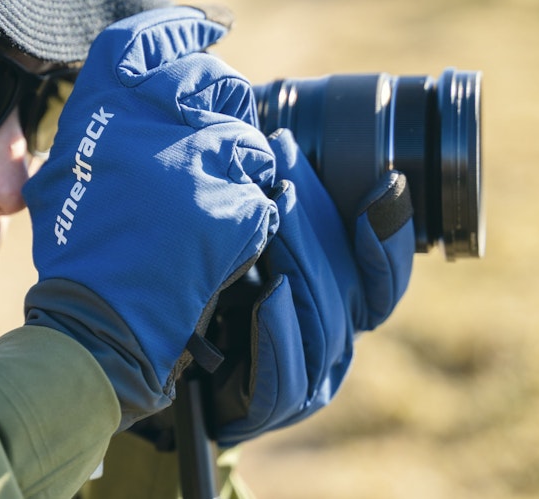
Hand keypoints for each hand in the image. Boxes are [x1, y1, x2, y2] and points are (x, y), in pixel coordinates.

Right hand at [23, 6, 279, 428]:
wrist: (99, 315)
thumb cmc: (79, 246)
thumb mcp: (63, 170)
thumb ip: (99, 123)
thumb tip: (138, 91)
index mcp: (101, 109)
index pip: (144, 39)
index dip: (181, 25)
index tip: (211, 25)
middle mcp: (146, 121)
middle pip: (209, 78)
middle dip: (222, 103)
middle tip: (214, 138)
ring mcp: (191, 160)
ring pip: (244, 134)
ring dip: (238, 162)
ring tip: (213, 197)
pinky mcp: (228, 201)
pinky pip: (260, 186)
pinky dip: (250, 207)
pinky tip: (223, 230)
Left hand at [213, 128, 414, 445]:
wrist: (148, 361)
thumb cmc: (198, 289)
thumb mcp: (236, 238)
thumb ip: (266, 198)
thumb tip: (271, 130)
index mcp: (338, 305)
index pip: (385, 277)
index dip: (391, 235)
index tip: (384, 183)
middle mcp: (332, 342)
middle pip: (351, 286)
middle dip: (319, 216)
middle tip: (285, 160)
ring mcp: (307, 379)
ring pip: (324, 323)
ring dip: (301, 262)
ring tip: (273, 211)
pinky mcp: (269, 408)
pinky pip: (288, 378)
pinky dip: (281, 333)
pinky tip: (270, 293)